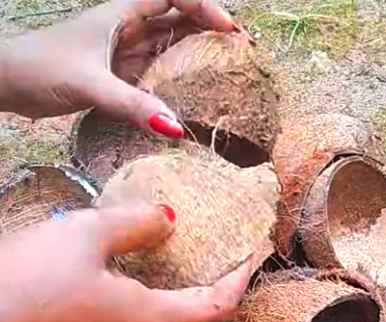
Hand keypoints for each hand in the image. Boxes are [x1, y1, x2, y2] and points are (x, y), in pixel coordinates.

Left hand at [0, 0, 237, 136]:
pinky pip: (159, 77)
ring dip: (199, 58)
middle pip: (179, 21)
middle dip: (211, 32)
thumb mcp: (90, 84)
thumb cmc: (38, 66)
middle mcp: (127, 30)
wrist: (3, 82)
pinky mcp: (119, 79)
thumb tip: (176, 127)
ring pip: (172, 50)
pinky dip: (180, 85)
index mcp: (121, 14)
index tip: (228, 29)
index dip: (203, 8)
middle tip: (243, 52)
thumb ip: (133, 105)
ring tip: (231, 73)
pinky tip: (196, 99)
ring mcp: (124, 54)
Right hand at [0, 203, 252, 321]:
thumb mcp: (82, 235)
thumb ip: (134, 225)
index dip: (241, 281)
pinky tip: (127, 302)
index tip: (251, 257)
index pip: (219, 308)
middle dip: (220, 312)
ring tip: (175, 285)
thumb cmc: (23, 284)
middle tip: (220, 277)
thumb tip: (167, 219)